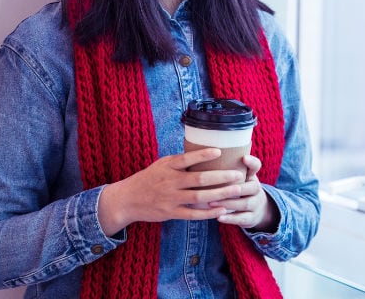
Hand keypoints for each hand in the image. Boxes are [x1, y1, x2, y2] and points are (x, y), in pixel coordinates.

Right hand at [97, 148, 247, 235]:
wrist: (127, 199)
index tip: (219, 150)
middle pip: (199, 179)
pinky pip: (192, 214)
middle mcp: (170, 182)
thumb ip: (180, 160)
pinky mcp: (171, 213)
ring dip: (219, 194)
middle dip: (221, 177)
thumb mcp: (161, 164)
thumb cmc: (149, 178)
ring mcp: (170, 198)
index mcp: (168, 166)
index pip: (187, 158)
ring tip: (236, 190)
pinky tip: (221, 210)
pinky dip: (208, 213)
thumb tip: (203, 150)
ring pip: (199, 197)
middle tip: (238, 174)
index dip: (203, 155)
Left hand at [211, 154, 279, 231]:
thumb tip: (202, 151)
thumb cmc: (239, 188)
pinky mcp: (251, 218)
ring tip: (212, 203)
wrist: (256, 209)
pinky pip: (242, 219)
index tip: (243, 158)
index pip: (256, 166)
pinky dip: (231, 219)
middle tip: (220, 187)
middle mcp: (256, 188)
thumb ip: (225, 167)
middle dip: (236, 188)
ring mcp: (255, 204)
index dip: (251, 162)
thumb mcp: (238, 177)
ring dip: (229, 203)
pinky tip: (219, 218)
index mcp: (251, 176)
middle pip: (252, 186)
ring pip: (245, 203)